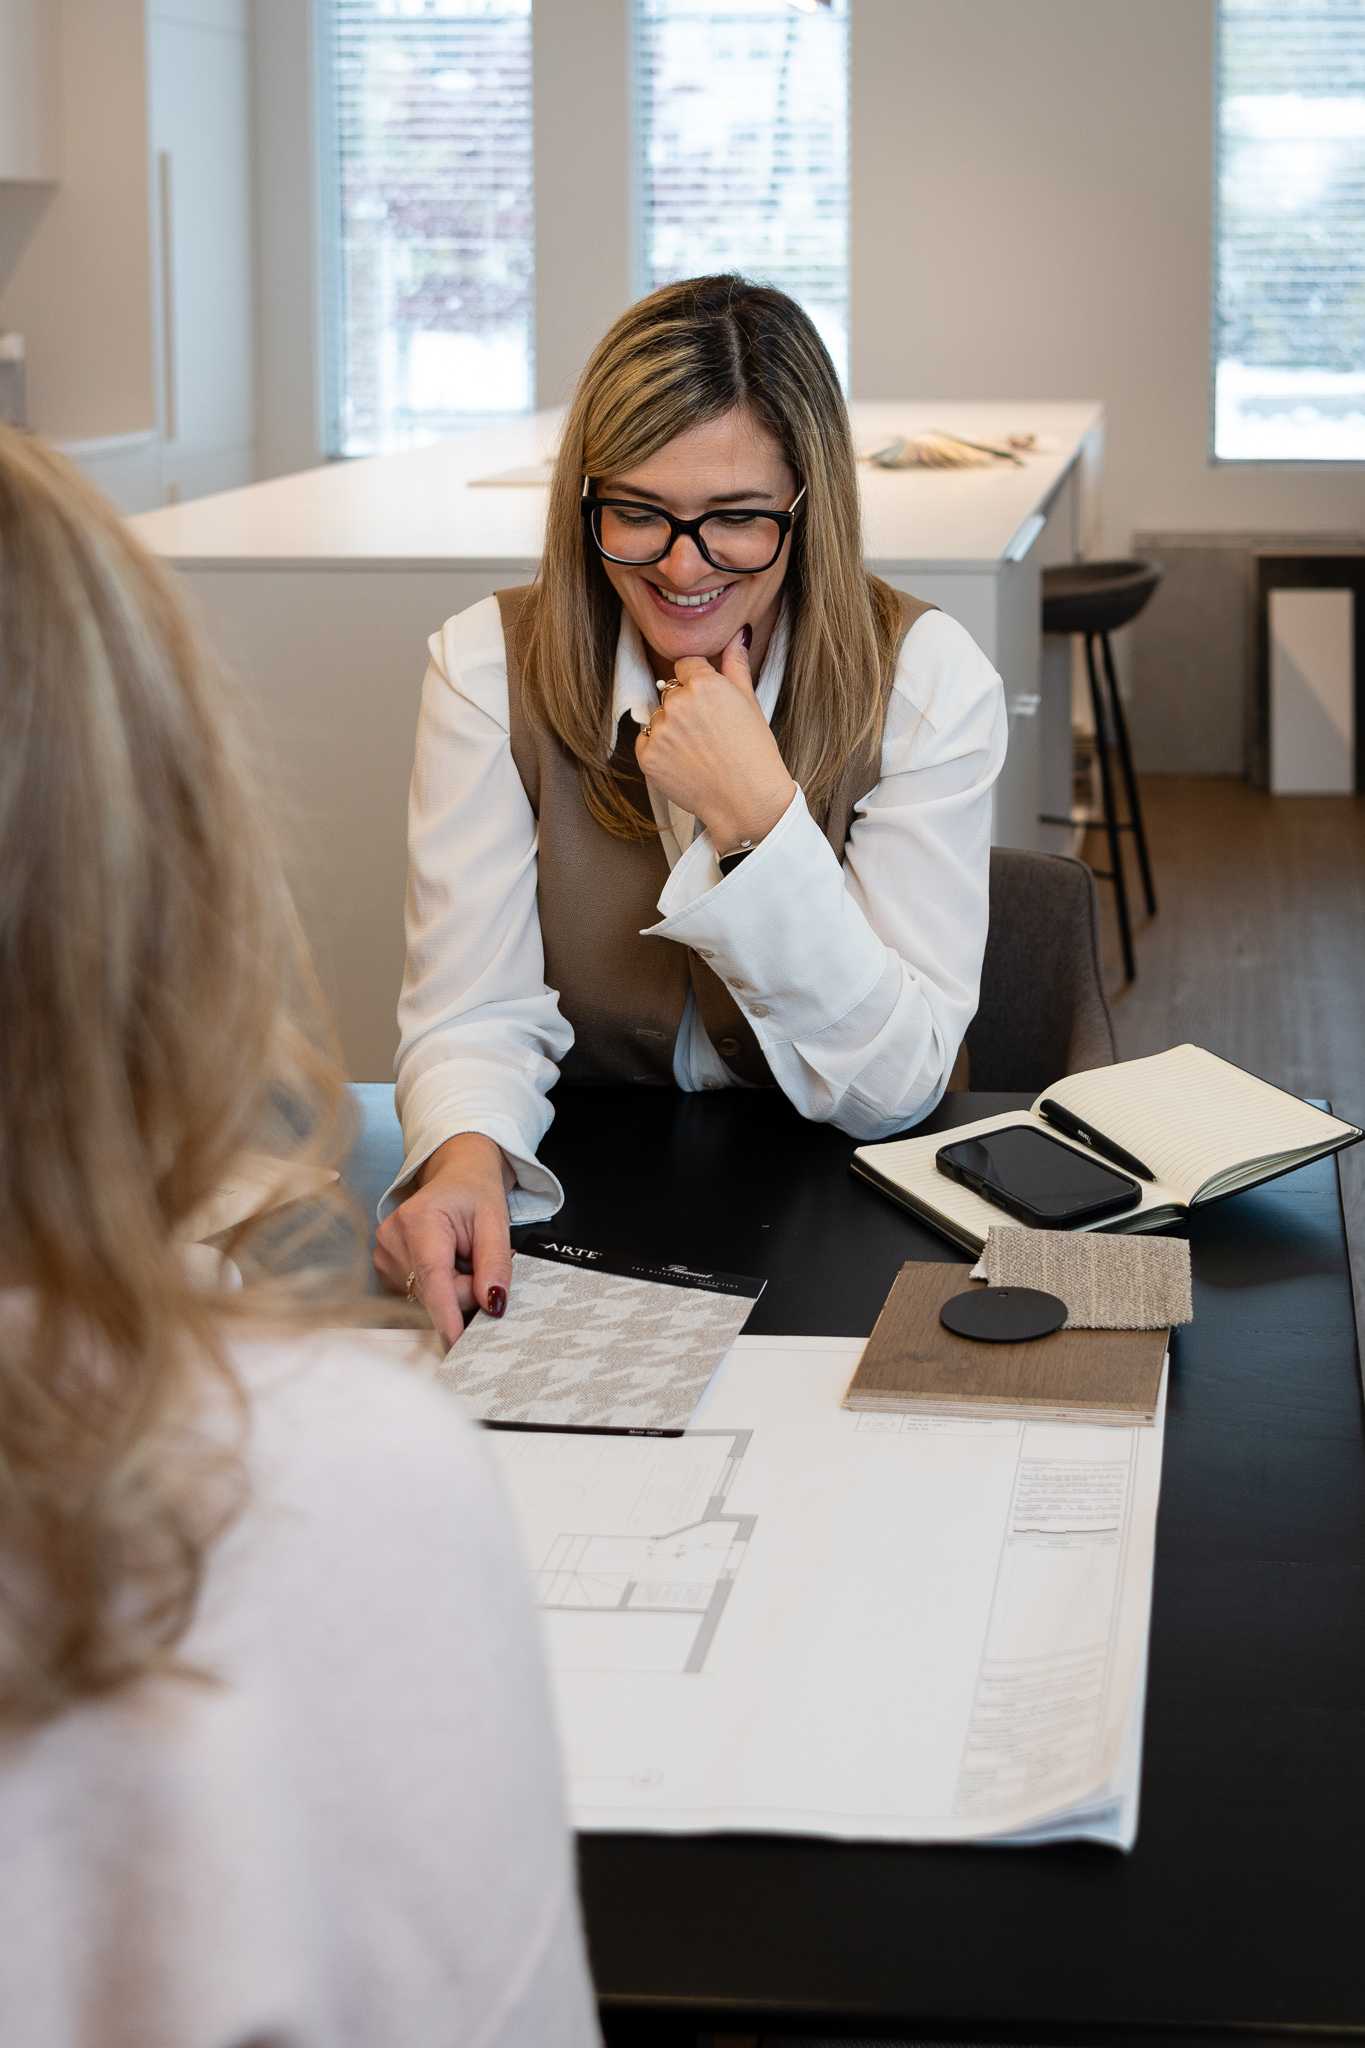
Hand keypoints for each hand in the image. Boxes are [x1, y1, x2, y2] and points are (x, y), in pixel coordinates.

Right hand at [373, 1132, 514, 1349]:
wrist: (457, 1177)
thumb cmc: (474, 1194)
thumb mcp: (496, 1221)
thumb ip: (495, 1263)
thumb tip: (492, 1302)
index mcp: (420, 1219)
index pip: (433, 1276)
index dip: (445, 1312)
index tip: (455, 1340)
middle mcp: (393, 1237)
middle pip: (433, 1292)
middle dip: (464, 1290)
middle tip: (479, 1261)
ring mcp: (383, 1254)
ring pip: (425, 1297)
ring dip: (451, 1288)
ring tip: (460, 1256)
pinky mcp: (384, 1268)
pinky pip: (417, 1295)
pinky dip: (438, 1288)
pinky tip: (444, 1263)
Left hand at [636, 626, 795, 852]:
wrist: (748, 802)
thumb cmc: (755, 754)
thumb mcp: (750, 704)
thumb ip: (736, 666)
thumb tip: (737, 635)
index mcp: (705, 684)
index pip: (686, 665)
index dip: (700, 683)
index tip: (711, 705)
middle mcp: (678, 703)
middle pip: (672, 692)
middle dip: (686, 707)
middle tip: (709, 733)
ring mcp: (660, 731)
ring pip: (659, 717)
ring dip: (672, 729)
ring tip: (699, 751)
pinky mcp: (647, 757)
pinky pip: (646, 742)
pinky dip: (659, 751)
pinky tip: (685, 763)